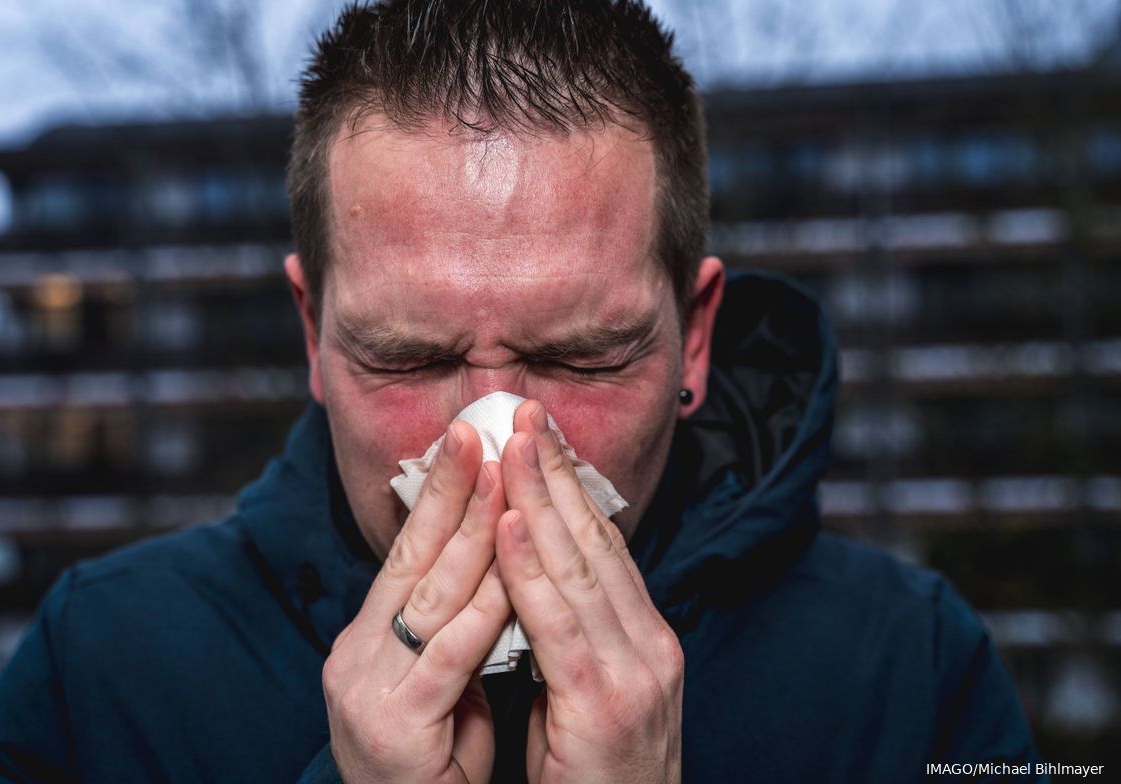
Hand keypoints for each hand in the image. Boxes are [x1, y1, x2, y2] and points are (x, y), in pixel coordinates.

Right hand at [322, 421, 512, 783]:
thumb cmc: (432, 766)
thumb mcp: (439, 686)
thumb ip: (456, 629)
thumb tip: (498, 566)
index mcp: (366, 639)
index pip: (408, 552)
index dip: (441, 494)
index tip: (472, 439)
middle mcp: (356, 655)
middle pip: (411, 556)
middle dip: (450, 489)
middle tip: (479, 429)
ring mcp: (367, 691)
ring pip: (430, 595)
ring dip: (471, 528)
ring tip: (501, 473)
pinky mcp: (393, 728)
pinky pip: (448, 655)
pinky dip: (483, 607)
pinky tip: (509, 566)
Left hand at [495, 400, 683, 783]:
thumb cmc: (598, 777)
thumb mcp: (591, 693)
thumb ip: (575, 634)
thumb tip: (534, 577)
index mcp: (648, 637)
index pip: (605, 545)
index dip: (571, 486)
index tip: (541, 435)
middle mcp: (651, 644)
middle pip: (596, 540)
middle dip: (556, 472)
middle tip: (524, 413)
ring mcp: (635, 674)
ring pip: (580, 568)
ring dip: (540, 499)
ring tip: (509, 445)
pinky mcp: (604, 706)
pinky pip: (560, 624)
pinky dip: (533, 568)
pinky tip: (510, 524)